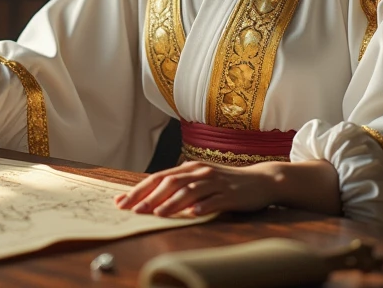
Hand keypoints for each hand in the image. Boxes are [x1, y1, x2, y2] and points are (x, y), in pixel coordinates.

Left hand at [114, 161, 278, 217]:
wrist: (260, 180)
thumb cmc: (224, 183)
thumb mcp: (199, 180)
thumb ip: (179, 186)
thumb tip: (152, 198)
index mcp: (189, 168)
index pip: (158, 178)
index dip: (139, 189)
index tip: (122, 201)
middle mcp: (200, 172)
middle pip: (170, 183)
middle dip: (150, 197)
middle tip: (135, 210)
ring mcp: (215, 182)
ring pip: (190, 190)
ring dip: (172, 203)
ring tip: (158, 213)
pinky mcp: (230, 194)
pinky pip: (215, 200)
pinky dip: (203, 206)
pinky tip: (193, 213)